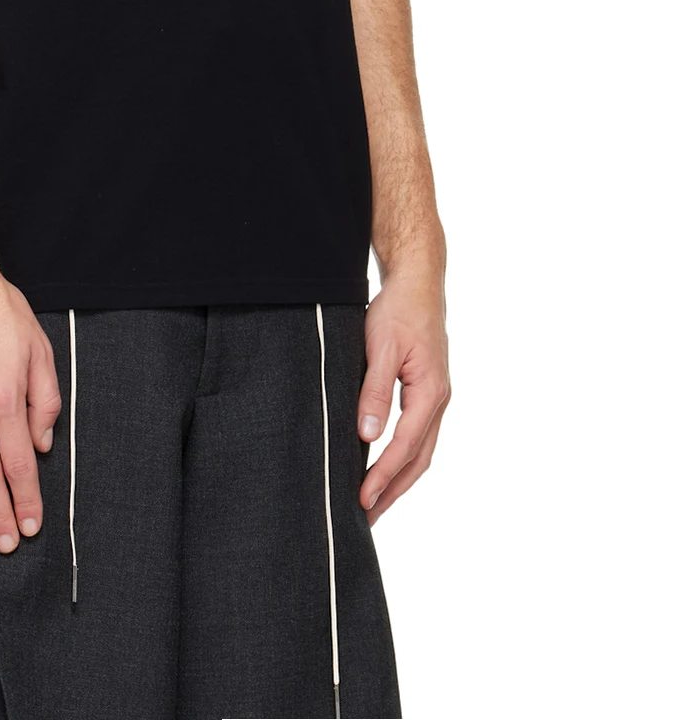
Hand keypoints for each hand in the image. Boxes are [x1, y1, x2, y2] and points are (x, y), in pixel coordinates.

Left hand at [356, 270, 450, 523]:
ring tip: (374, 503)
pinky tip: (385, 467)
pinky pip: (419, 435)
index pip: (405, 445)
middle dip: (393, 490)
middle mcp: (439, 400)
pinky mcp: (428, 392)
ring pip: (421, 451)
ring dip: (399, 479)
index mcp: (430, 391)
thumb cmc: (397, 311)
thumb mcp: (380, 348)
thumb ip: (374, 392)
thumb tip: (367, 436)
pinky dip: (403, 458)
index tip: (362, 498)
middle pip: (419, 459)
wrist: (417, 283)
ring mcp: (437, 398)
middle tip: (366, 518)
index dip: (383, 475)